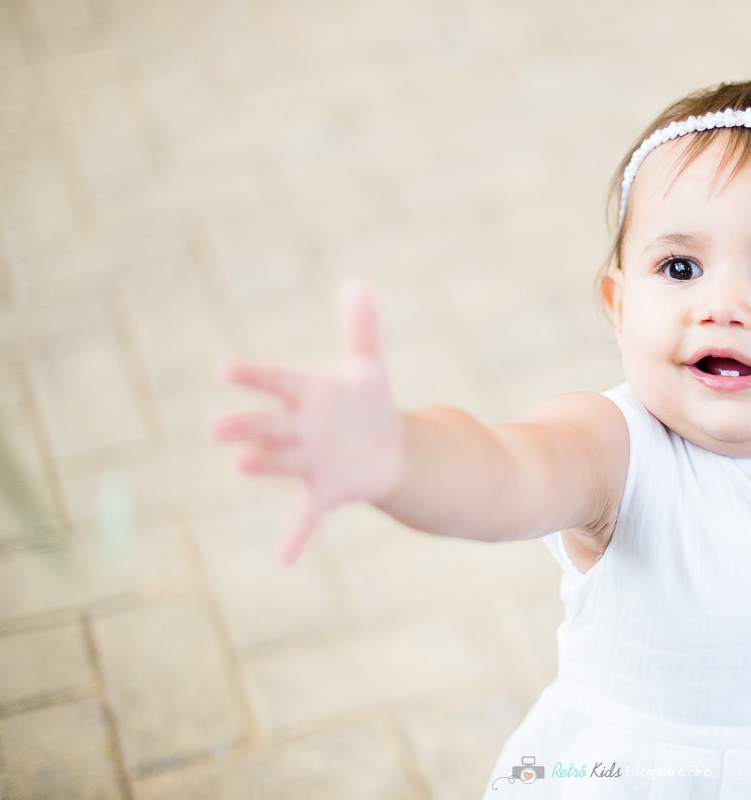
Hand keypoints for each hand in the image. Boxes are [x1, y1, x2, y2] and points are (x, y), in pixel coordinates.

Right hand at [207, 279, 405, 564]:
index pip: (276, 381)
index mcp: (305, 394)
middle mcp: (297, 429)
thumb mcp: (368, 367)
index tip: (223, 366)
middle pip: (267, 426)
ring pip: (280, 463)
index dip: (252, 375)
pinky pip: (304, 518)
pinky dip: (294, 538)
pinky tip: (283, 560)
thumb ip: (361, 328)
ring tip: (240, 465)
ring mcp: (307, 462)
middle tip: (213, 426)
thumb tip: (357, 284)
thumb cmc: (367, 403)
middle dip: (243, 426)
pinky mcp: (324, 492)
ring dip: (261, 464)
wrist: (388, 448)